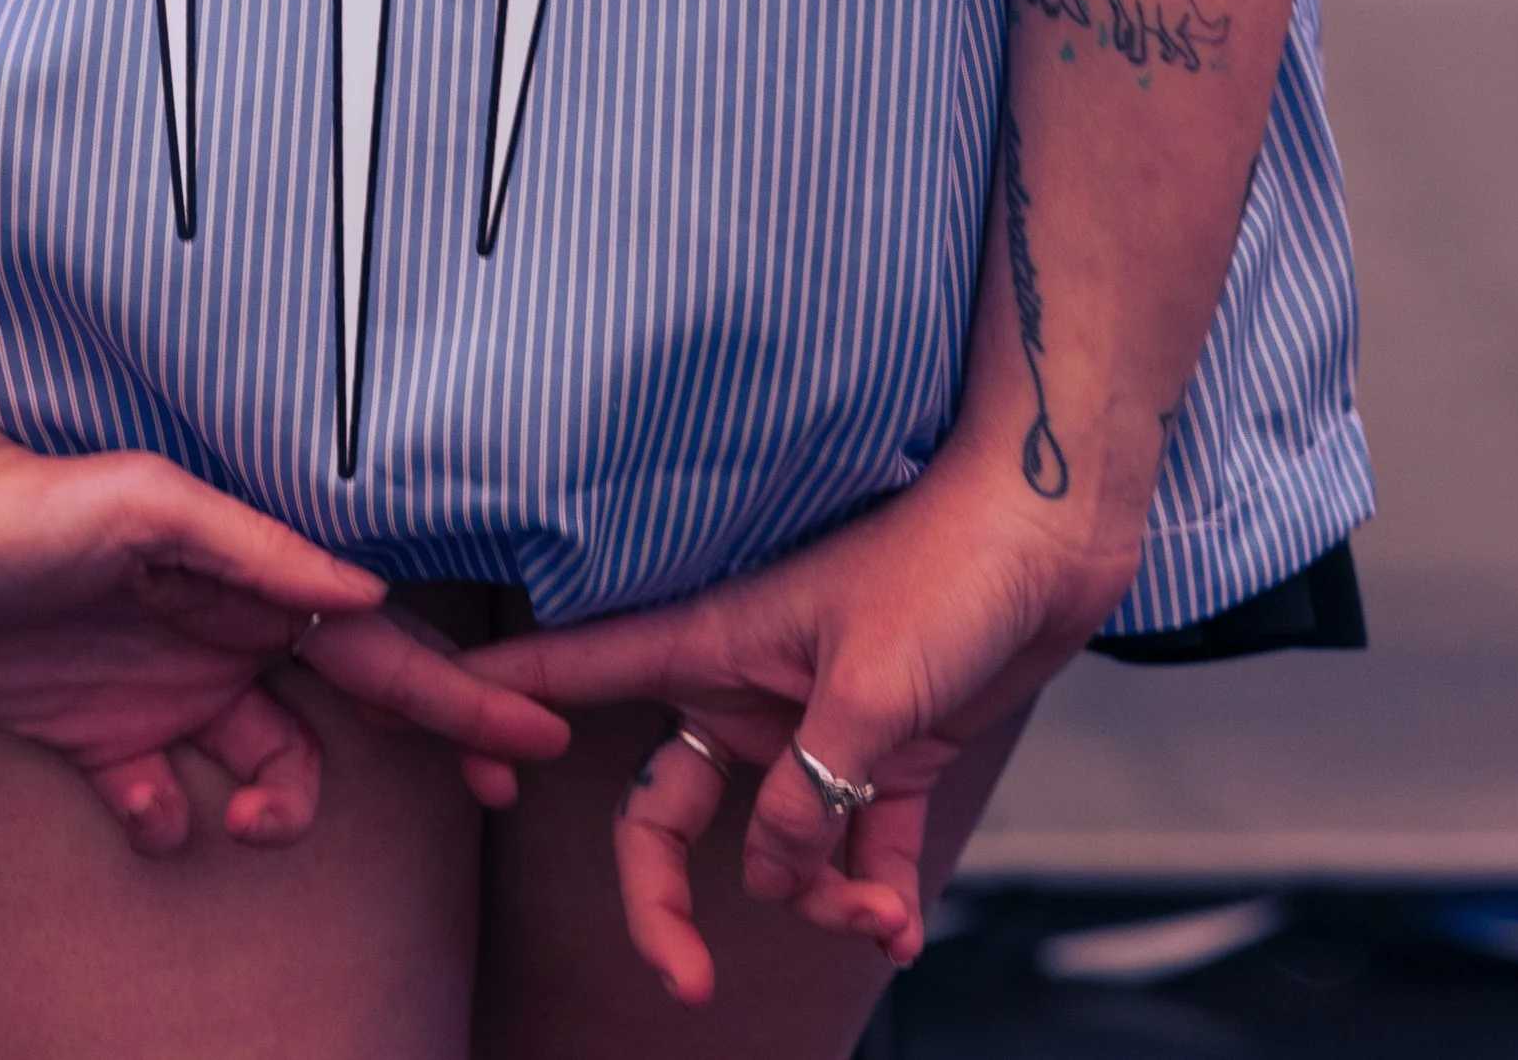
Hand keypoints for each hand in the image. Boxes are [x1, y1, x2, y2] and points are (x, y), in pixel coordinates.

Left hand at [0, 323, 566, 853]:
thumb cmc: (27, 494)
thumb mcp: (148, 504)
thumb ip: (255, 551)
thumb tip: (366, 594)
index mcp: (251, 583)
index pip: (380, 646)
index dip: (459, 690)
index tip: (535, 728)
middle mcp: (226, 637)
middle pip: (356, 710)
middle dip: (435, 745)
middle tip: (493, 792)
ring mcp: (167, 692)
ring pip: (271, 772)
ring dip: (278, 809)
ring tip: (244, 818)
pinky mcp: (97, 739)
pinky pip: (159, 809)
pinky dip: (164, 827)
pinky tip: (148, 813)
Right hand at [467, 448, 1136, 1005]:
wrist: (1052, 533)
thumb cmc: (948, 566)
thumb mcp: (870, 691)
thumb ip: (810, 794)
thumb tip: (774, 882)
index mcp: (710, 641)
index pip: (573, 672)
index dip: (503, 710)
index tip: (466, 769)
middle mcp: (745, 688)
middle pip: (663, 811)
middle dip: (666, 904)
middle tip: (689, 984)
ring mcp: (812, 721)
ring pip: (770, 845)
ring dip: (814, 899)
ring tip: (872, 917)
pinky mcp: (886, 746)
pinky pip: (856, 841)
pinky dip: (873, 889)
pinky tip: (900, 923)